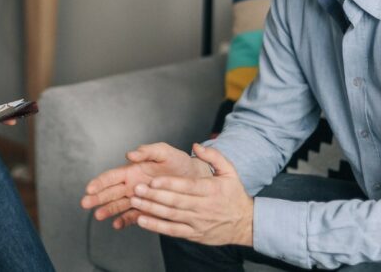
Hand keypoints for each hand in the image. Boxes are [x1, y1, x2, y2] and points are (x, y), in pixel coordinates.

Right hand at [81, 142, 213, 229]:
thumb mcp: (164, 152)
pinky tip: (117, 225)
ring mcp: (139, 197)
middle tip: (85, 203)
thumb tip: (130, 154)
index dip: (101, 181)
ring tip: (98, 216)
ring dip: (108, 210)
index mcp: (133, 170)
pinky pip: (133, 215)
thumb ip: (147, 151)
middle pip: (111, 191)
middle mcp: (133, 184)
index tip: (90, 187)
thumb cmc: (179, 162)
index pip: (112, 176)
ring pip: (119, 205)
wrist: (194, 178)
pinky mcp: (147, 208)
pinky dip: (125, 220)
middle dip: (97, 197)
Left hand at [130, 143, 253, 246]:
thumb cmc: (234, 195)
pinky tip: (141, 220)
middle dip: (154, 196)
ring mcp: (198, 222)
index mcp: (211, 190)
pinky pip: (172, 231)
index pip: (187, 187)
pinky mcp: (193, 234)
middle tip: (136, 189)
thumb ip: (214, 156)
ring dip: (151, 209)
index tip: (153, 179)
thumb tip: (196, 146)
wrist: (245, 224)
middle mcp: (203, 207)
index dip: (169, 184)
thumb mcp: (230, 171)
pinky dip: (156, 226)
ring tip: (135, 202)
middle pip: (176, 201)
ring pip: (171, 216)